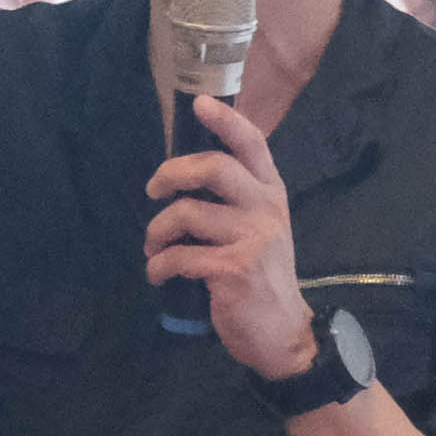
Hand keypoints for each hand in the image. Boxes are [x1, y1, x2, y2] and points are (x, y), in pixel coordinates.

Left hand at [149, 92, 314, 371]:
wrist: (282, 331)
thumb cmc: (262, 275)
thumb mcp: (260, 228)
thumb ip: (236, 199)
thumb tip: (186, 173)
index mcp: (271, 192)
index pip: (252, 144)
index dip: (225, 121)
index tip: (200, 104)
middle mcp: (265, 208)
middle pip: (213, 167)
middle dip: (171, 174)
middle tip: (153, 191)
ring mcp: (252, 238)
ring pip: (186, 213)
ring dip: (157, 232)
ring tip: (154, 248)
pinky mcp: (234, 270)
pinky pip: (179, 256)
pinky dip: (159, 265)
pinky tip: (158, 274)